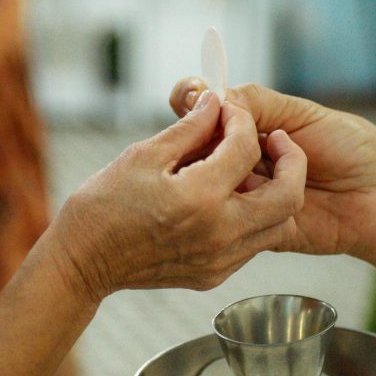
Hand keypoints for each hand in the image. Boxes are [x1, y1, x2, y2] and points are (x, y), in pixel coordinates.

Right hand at [49, 91, 306, 303]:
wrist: (83, 264)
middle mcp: (219, 233)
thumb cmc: (102, 206)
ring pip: (278, 222)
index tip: (227, 110)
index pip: (246, 148)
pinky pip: (255, 242)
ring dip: (276, 190)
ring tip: (253, 167)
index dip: (241, 120)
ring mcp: (221, 259)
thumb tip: (215, 100)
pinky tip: (232, 196)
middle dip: (292, 160)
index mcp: (198, 198)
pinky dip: (256, 215)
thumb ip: (189, 128)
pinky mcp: (217, 274)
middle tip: (274, 140)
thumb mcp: (143, 156)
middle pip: (288, 194)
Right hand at [169, 82, 375, 262]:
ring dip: (225, 165)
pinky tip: (265, 180)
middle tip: (215, 126)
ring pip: (214, 180)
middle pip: (201, 148)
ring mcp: (249, 196)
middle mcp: (244, 162)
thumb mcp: (302, 114)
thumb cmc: (352, 149)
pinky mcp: (258, 229)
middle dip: (203, 135)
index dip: (192, 101)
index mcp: (251, 129)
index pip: (206, 113)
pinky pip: (236, 215)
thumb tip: (213, 93)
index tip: (190, 95)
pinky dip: (244, 196)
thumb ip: (257, 103)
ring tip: (258, 152)